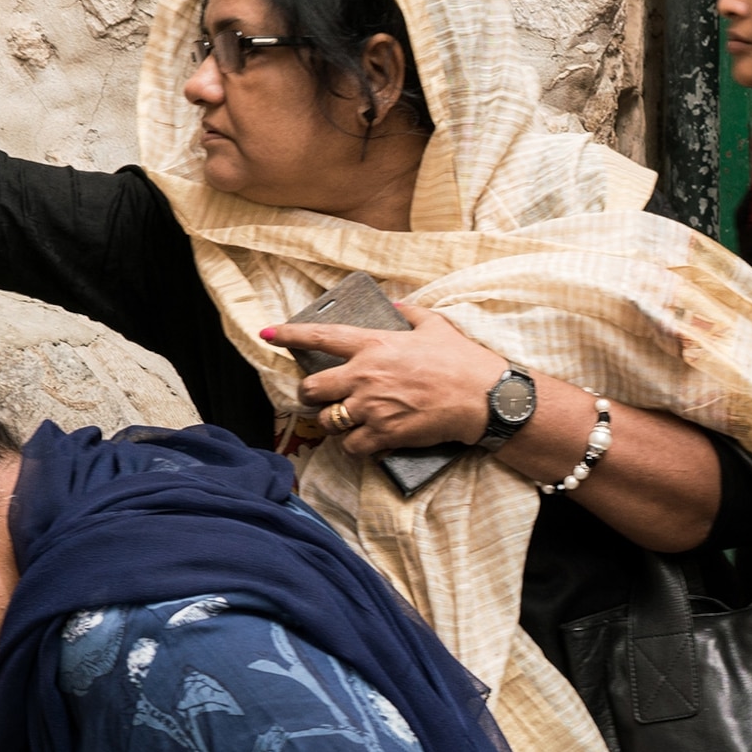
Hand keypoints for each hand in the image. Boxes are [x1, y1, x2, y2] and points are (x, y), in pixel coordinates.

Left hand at [266, 305, 503, 452]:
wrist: (483, 398)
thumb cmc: (462, 360)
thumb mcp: (435, 325)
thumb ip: (410, 313)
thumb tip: (396, 306)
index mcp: (373, 344)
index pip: (321, 337)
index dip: (289, 335)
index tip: (268, 333)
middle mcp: (365, 375)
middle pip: (311, 388)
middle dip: (310, 395)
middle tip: (321, 397)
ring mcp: (372, 407)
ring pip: (328, 420)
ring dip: (334, 422)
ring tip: (348, 421)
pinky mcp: (384, 433)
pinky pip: (351, 446)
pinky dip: (354, 446)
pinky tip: (367, 440)